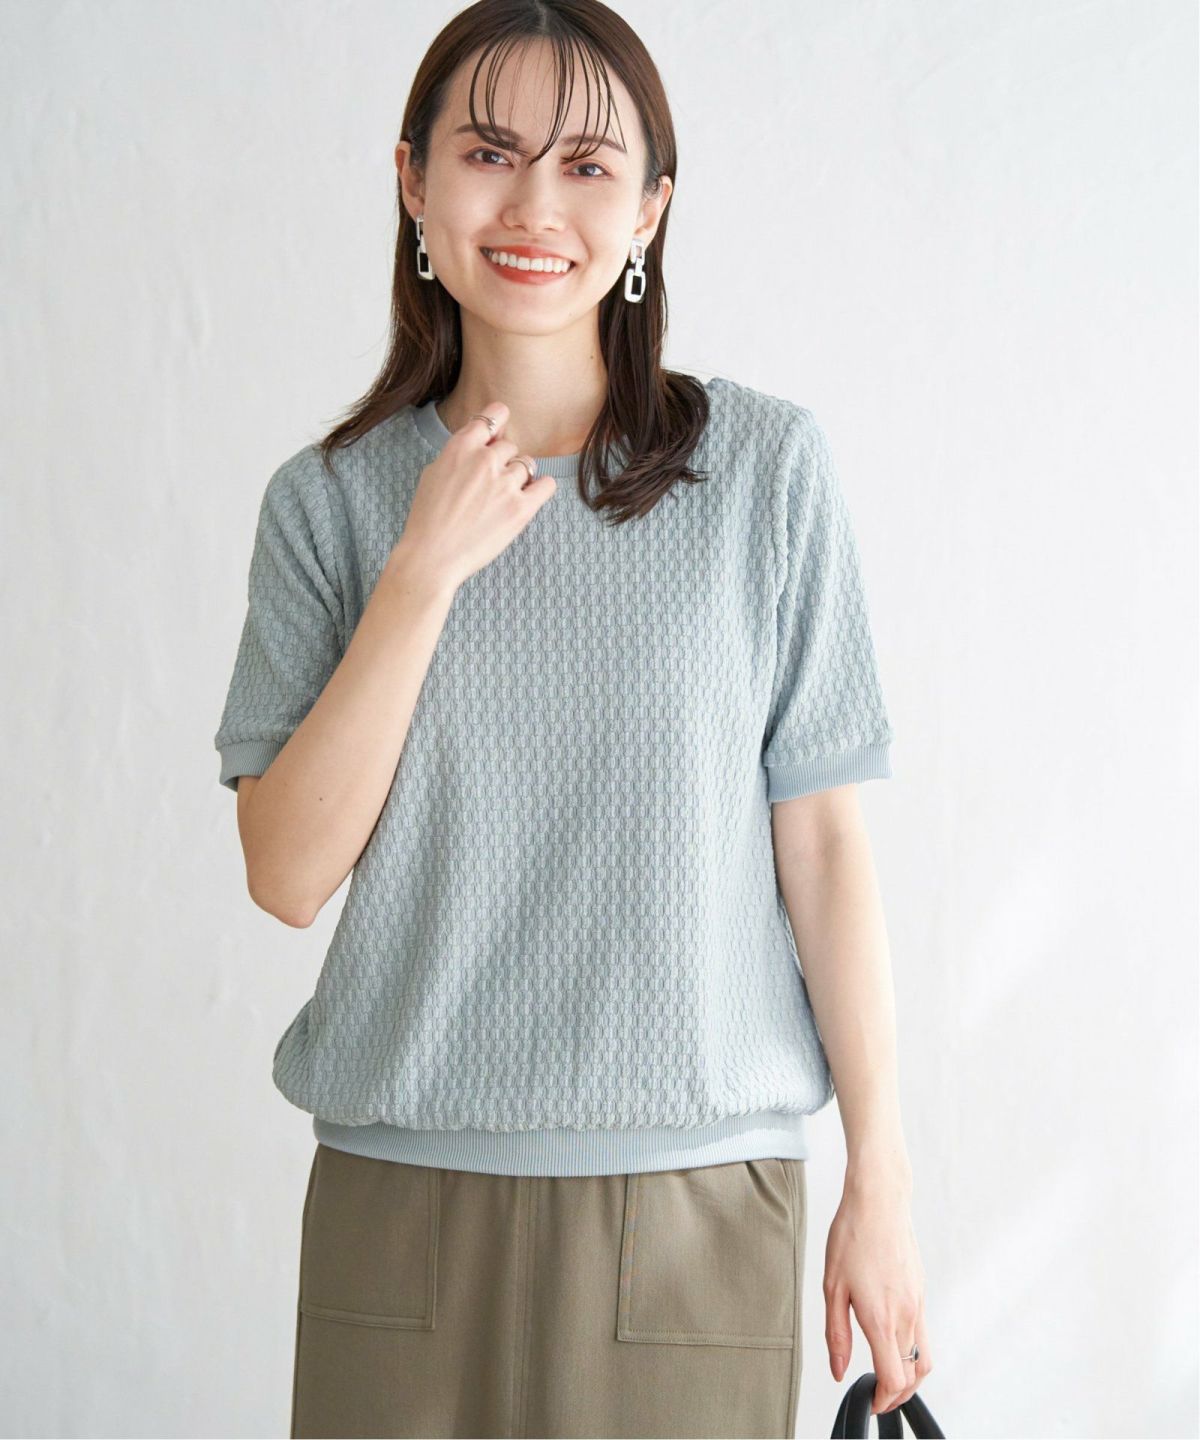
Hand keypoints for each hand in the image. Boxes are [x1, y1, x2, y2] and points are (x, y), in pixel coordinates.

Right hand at [392, 400, 557, 590]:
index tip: (498, 433)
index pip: (493, 415)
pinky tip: (529, 497)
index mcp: (461, 447)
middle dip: (503, 462)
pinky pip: (547, 485)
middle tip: (489, 486)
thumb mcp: (434, 472)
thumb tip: (484, 441)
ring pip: (527, 465)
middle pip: (510, 446)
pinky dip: (541, 489)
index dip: (498, 423)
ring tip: (501, 499)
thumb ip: (460, 453)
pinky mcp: (521, 508)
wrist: (432, 556)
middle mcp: (484, 460)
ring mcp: (505, 483)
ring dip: (518, 478)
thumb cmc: (428, 519)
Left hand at [824, 1177, 932, 1413]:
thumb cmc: (852, 1236)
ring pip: (924, 1359)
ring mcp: (918, 1304)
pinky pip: (924, 1335)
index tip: (871, 1403)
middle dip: (897, 1394)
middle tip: (877, 1397)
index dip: (884, 1400)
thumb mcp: (832, 1286)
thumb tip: (839, 1370)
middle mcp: (906, 1315)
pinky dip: (914, 1353)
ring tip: (887, 1378)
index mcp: (881, 1318)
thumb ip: (837, 1334)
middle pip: (913, 1375)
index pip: (894, 1379)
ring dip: (910, 1377)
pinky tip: (893, 1344)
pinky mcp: (921, 1292)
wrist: (880, 1201)